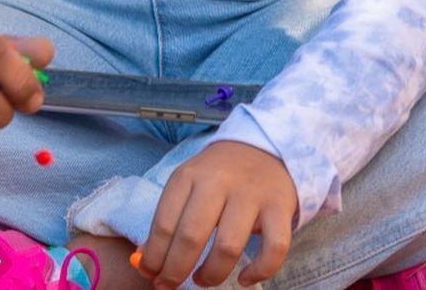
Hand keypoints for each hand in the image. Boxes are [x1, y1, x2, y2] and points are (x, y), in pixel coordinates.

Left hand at [138, 141, 296, 288]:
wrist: (264, 149)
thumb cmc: (217, 174)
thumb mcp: (187, 184)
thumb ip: (169, 218)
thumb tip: (146, 260)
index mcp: (188, 176)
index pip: (164, 221)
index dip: (154, 255)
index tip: (149, 274)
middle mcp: (218, 183)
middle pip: (192, 235)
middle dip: (176, 268)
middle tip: (169, 285)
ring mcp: (251, 195)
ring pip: (228, 246)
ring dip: (212, 273)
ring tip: (202, 280)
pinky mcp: (280, 208)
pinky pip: (273, 248)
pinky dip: (259, 271)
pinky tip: (244, 279)